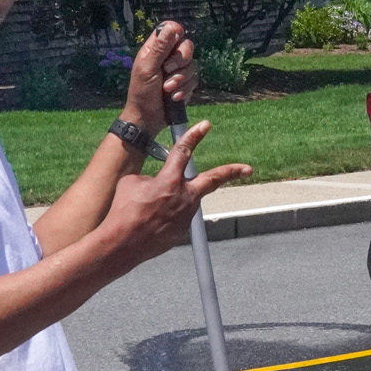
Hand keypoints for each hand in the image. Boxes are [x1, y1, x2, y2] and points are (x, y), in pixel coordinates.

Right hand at [98, 120, 250, 264]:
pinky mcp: (182, 231)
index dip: (194, 136)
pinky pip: (178, 216)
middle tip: (247, 169)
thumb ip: (151, 177)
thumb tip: (157, 181)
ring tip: (151, 208)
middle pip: (213, 180)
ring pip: (189, 199)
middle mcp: (184, 196)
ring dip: (177, 199)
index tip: (205, 125)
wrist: (122, 244)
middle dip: (232, 172)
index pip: (184, 151)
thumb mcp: (132, 183)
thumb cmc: (123, 211)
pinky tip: (151, 221)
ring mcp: (186, 215)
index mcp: (170, 180)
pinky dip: (168, 215)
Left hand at [124, 21, 196, 131]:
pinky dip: (185, 89)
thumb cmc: (141, 93)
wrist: (148, 118)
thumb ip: (160, 48)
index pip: (170, 30)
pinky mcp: (185, 84)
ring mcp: (178, 70)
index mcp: (154, 49)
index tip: (175, 42)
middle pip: (187, 46)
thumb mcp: (148, 69)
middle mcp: (168, 57)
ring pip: (193, 65)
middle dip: (180, 60)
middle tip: (167, 70)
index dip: (176, 33)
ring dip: (181, 79)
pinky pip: (195, 80)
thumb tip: (172, 27)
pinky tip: (174, 98)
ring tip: (168, 90)